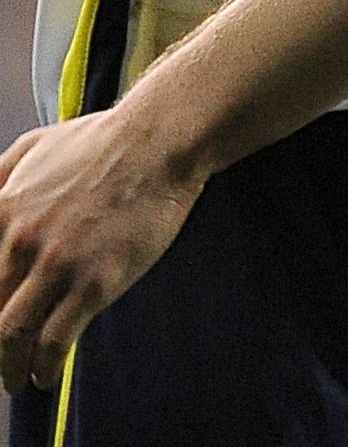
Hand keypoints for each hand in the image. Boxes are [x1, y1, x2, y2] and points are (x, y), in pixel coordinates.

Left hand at [0, 109, 202, 392]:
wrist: (160, 141)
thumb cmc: (103, 140)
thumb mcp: (34, 146)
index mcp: (2, 210)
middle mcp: (19, 242)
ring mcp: (56, 264)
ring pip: (10, 336)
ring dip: (8, 368)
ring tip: (14, 378)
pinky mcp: (93, 283)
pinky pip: (55, 342)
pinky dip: (44, 368)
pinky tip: (46, 375)